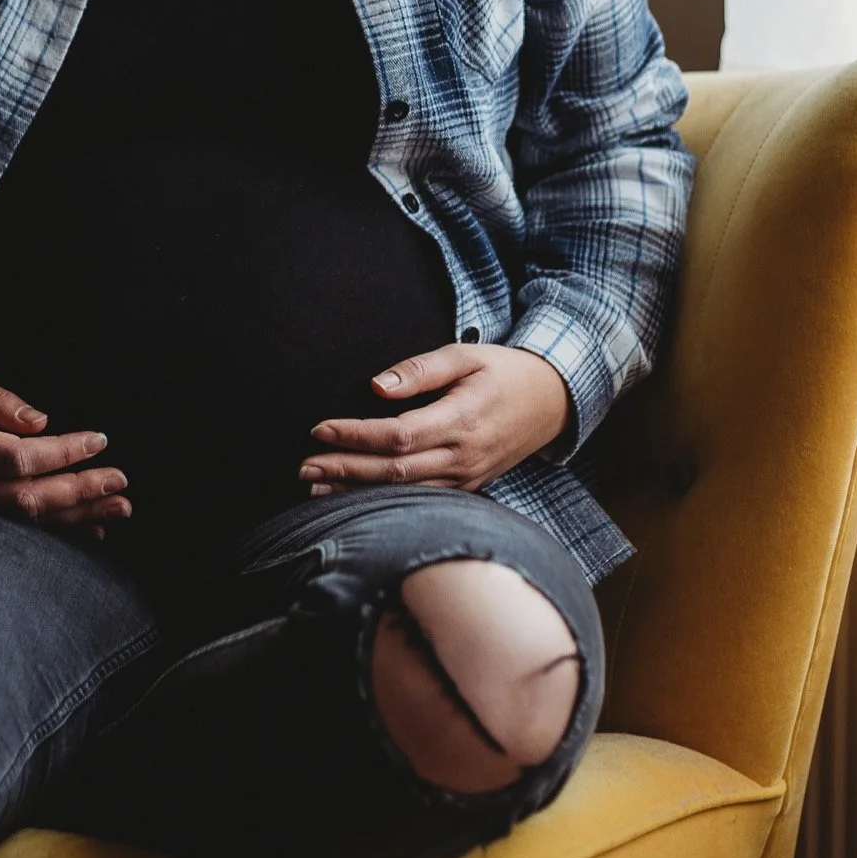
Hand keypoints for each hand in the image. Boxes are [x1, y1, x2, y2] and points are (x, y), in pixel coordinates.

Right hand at [0, 366, 131, 532]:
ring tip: (121, 509)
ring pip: (27, 519)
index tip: (99, 439)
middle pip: (27, 498)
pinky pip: (20, 528)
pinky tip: (94, 530)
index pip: (16, 458)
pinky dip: (59, 531)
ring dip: (79, 517)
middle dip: (79, 491)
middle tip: (122, 480)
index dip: (60, 452)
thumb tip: (41, 421)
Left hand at [300, 344, 571, 493]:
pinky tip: (354, 497)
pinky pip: (420, 500)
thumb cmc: (504, 372)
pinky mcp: (467, 487)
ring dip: (357, 492)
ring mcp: (467, 478)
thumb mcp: (465, 356)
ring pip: (404, 494)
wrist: (552, 402)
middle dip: (344, 471)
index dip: (355, 436)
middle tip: (304, 466)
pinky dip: (384, 501)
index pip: (397, 436)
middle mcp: (463, 456)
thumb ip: (420, 370)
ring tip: (315, 487)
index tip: (319, 429)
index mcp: (461, 420)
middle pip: (394, 472)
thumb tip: (376, 386)